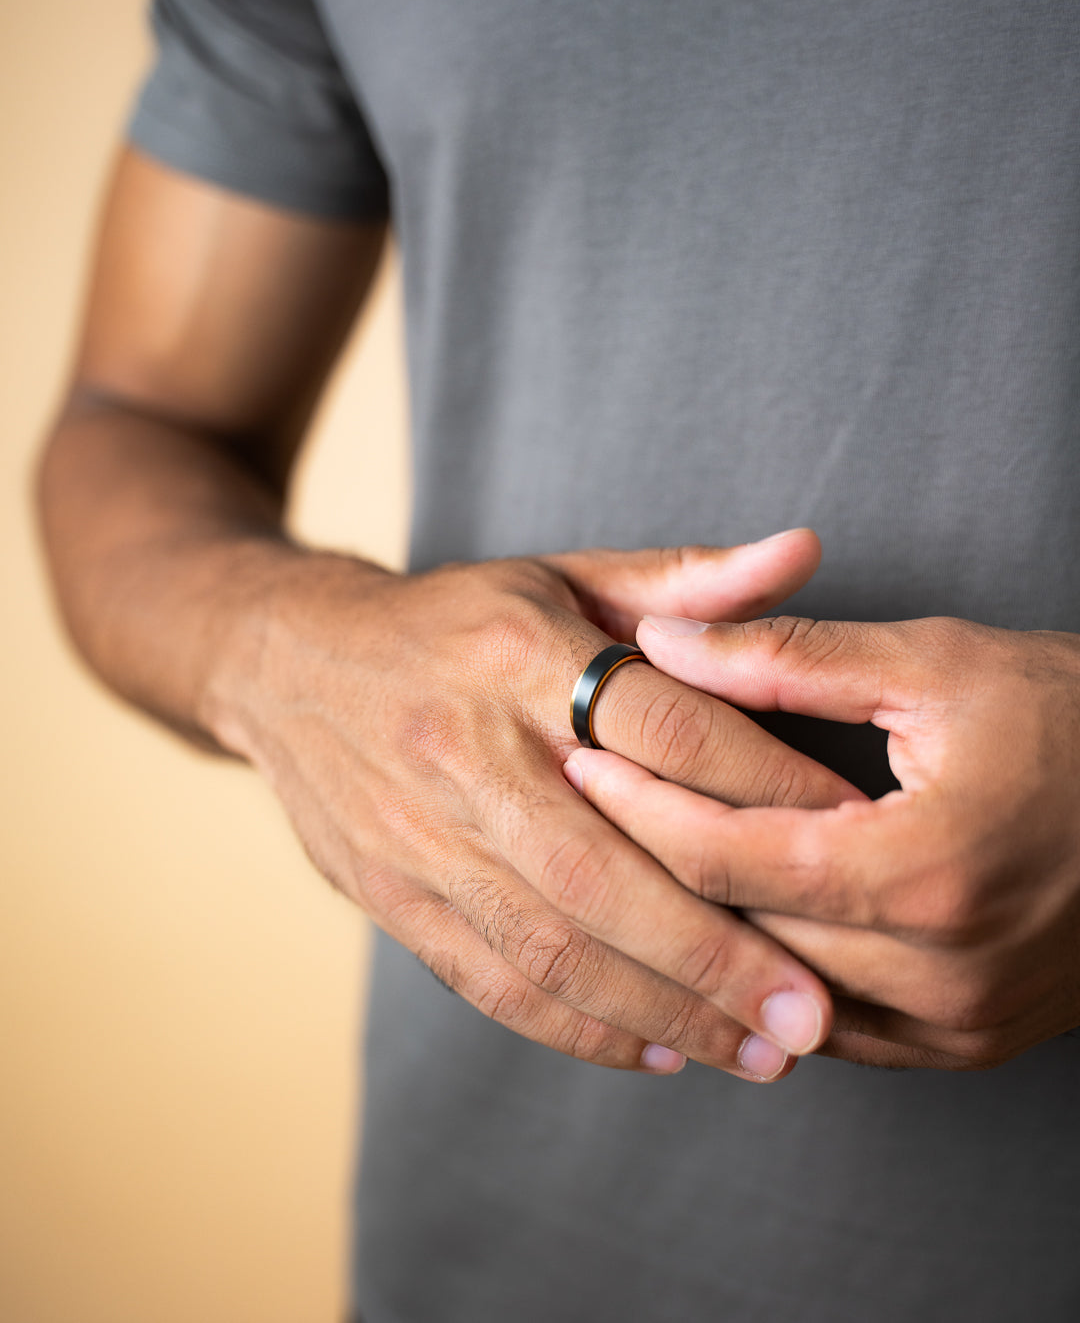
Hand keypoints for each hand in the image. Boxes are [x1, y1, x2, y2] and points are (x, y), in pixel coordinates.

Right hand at [205, 533, 860, 1079]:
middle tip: (819, 1015)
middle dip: (719, 952)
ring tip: (764, 1054)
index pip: (663, 728)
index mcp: (521, 653)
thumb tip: (805, 548)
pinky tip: (661, 1052)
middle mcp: (469, 751)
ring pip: (552, 944)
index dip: (765, 788)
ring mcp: (422, 834)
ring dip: (664, 1011)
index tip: (851, 845)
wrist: (288, 666)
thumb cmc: (454, 622)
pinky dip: (580, 1028)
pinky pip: (492, 980)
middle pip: (608, 867)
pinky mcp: (393, 896)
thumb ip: (682, 582)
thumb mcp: (558, 575)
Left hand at [568, 613, 1079, 1069]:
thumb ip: (789, 658)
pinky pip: (832, 1028)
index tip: (577, 758)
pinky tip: (730, 918)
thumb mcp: (936, 666)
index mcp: (923, 870)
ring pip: (772, 988)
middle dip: (650, 865)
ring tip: (637, 855)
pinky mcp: (970, 1044)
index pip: (725, 854)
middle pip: (735, 930)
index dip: (636, 804)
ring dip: (704, 924)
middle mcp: (939, 972)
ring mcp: (958, 1024)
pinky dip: (772, 973)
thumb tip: (667, 641)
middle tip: (583, 805)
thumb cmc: (1078, 720)